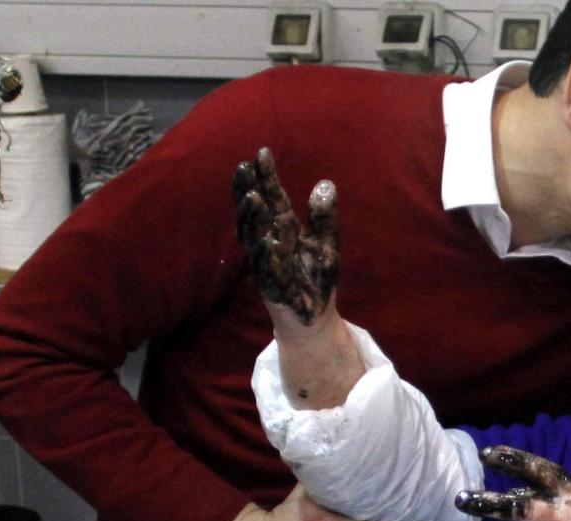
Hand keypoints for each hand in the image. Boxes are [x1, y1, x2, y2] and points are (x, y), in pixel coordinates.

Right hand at [233, 147, 338, 325]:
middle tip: (244, 168)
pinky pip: (267, 269)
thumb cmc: (316, 278)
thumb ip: (324, 216)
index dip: (266, 177)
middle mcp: (271, 241)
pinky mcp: (273, 286)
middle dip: (248, 190)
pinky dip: (265, 255)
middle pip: (255, 213)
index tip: (262, 153)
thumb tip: (326, 183)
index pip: (272, 197)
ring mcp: (268, 263)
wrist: (314, 318)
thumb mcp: (326, 243)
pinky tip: (265, 241)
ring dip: (252, 219)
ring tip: (253, 198)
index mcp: (284, 228)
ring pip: (254, 238)